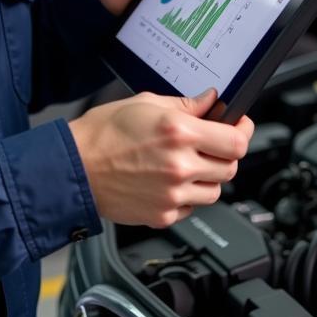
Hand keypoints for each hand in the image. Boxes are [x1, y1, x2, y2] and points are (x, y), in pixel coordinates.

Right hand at [68, 88, 254, 227]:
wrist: (73, 168)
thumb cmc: (102, 133)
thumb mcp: (146, 103)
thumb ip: (186, 104)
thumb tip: (211, 101)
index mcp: (178, 132)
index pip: (236, 140)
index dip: (243, 131)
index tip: (240, 125)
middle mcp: (180, 165)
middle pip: (231, 167)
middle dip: (224, 153)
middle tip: (210, 143)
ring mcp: (173, 195)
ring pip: (215, 191)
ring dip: (207, 177)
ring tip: (185, 163)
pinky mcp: (163, 215)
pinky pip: (191, 208)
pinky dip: (186, 196)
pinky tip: (167, 181)